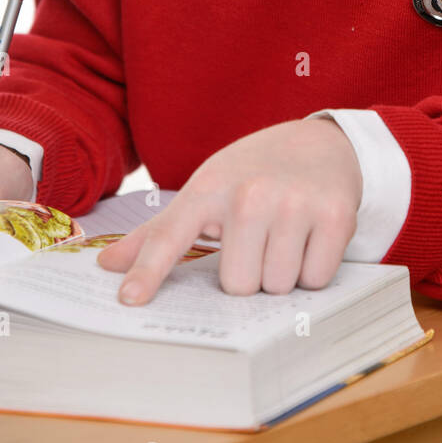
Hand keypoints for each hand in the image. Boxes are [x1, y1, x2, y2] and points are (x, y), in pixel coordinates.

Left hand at [97, 118, 362, 302]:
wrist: (321, 143)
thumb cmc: (253, 173)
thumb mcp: (206, 189)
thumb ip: (159, 232)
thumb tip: (106, 265)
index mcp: (209, 187)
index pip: (171, 236)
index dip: (149, 271)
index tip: (129, 300)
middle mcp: (250, 194)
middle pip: (237, 285)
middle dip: (249, 274)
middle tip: (258, 242)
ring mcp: (294, 204)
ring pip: (277, 286)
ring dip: (282, 274)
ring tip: (285, 237)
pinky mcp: (335, 215)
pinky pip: (315, 279)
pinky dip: (314, 270)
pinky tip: (311, 238)